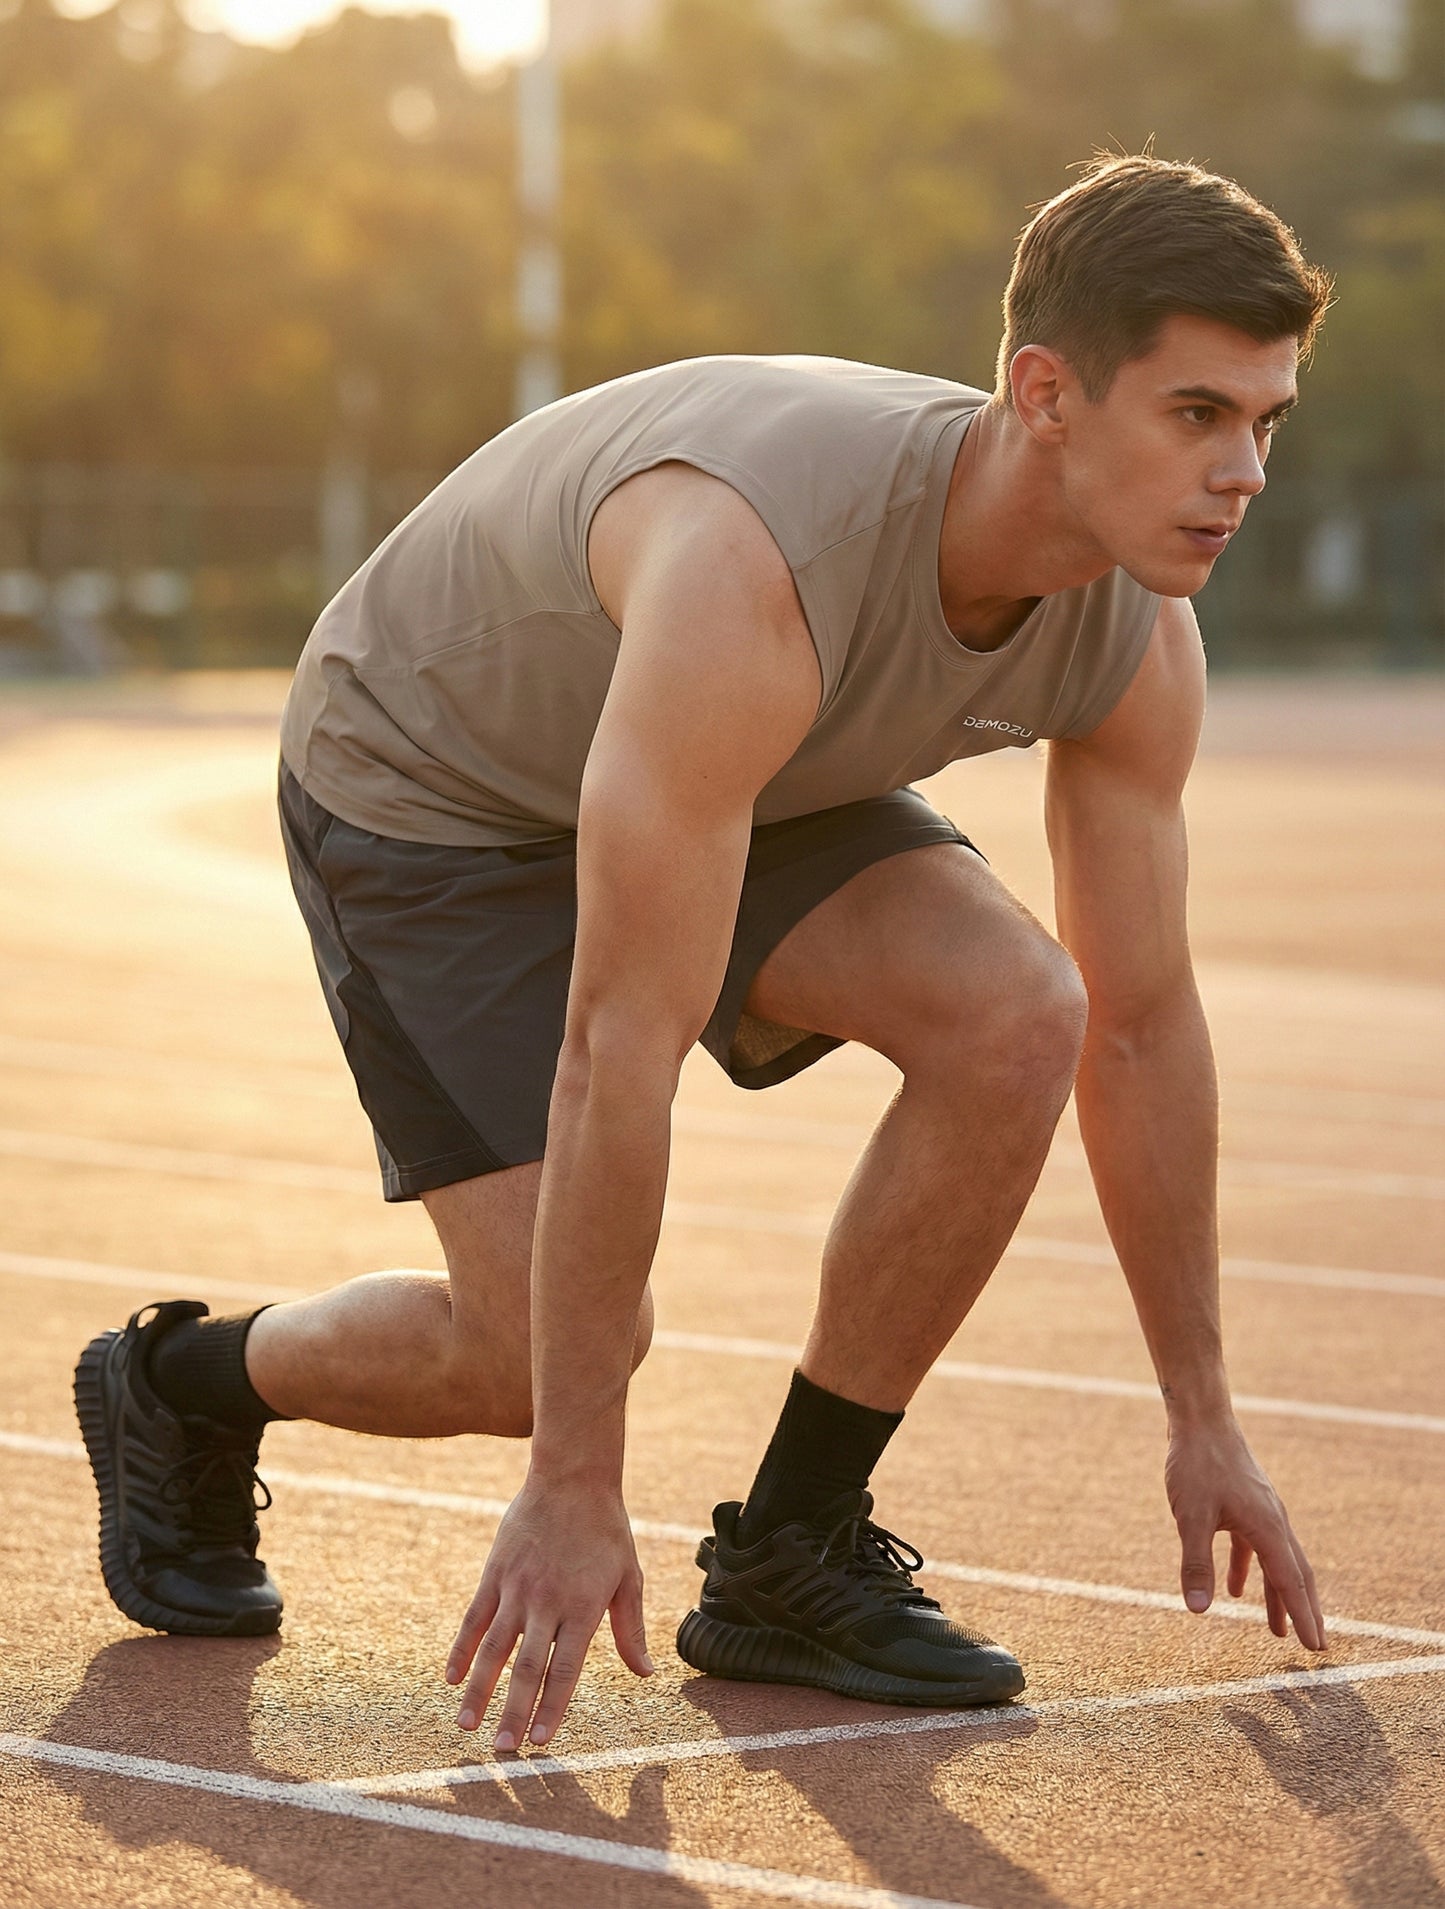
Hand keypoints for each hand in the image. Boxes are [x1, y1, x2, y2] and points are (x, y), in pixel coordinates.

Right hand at [445, 1476, 652, 1751]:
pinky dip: (462, 1650)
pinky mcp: (494, 1573)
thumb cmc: (606, 1530)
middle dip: (513, 1712)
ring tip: (466, 1726)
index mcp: (582, 1607)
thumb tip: (647, 1674)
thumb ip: (630, 1629)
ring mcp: (516, 1588)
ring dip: (480, 1691)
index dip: (552, 1708)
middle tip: (502, 1752)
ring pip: (494, 1649)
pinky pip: (474, 1618)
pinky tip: (452, 1679)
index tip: (540, 1742)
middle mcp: (546, 1602)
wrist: (572, 1477)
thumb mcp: (628, 1577)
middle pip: (527, 1668)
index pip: (565, 1669)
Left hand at [1164, 1417, 1325, 1650]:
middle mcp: (1273, 1521)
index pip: (1291, 1582)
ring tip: (1278, 1631)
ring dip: (1277, 1595)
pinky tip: (1234, 1589)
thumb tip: (1199, 1610)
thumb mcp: (1191, 1517)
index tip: (1317, 1649)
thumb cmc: (1197, 1464)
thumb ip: (1196, 1563)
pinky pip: (1253, 1545)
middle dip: (1304, 1611)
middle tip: (1316, 1647)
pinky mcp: (1245, 1503)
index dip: (1304, 1617)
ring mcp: (1261, 1511)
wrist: (1200, 1419)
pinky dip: (1248, 1569)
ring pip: (1276, 1562)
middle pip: (1295, 1574)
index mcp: (1268, 1527)